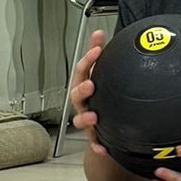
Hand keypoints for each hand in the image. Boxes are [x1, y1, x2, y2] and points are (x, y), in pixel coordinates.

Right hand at [67, 29, 109, 155]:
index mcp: (83, 87)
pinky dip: (97, 146)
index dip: (88, 60)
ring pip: (80, 121)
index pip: (82, 71)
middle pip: (76, 96)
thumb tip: (98, 32)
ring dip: (85, 118)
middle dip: (81, 90)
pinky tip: (103, 148)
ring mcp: (86, 121)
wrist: (104, 130)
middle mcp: (82, 104)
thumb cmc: (100, 97)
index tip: (97, 50)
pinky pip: (94, 143)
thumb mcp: (99, 74)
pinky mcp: (95, 138)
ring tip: (93, 116)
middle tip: (91, 85)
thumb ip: (97, 52)